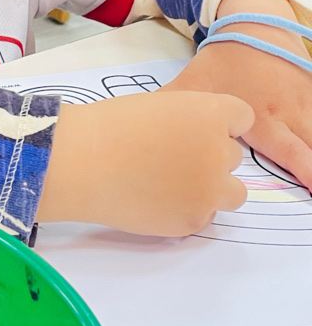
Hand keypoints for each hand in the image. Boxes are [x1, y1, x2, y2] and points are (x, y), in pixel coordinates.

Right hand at [37, 88, 252, 235]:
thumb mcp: (161, 105)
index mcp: (211, 114)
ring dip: (212, 188)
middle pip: (233, 156)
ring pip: (233, 192)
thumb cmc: (112, 125)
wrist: (83, 162)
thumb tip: (200, 138)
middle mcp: (219, 152)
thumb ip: (192, 119)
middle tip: (172, 158)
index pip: (242, 117)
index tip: (197, 130)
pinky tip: (158, 200)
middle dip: (209, 156)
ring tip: (176, 184)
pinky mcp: (193, 220)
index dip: (220, 123)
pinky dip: (188, 210)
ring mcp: (209, 190)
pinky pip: (206, 216)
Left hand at [164, 0, 311, 189]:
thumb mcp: (197, 84)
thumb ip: (172, 109)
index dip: (303, 168)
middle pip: (311, 146)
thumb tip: (133, 133)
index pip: (288, 149)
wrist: (256, 23)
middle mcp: (290, 114)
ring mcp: (307, 103)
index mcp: (263, 117)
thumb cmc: (226, 60)